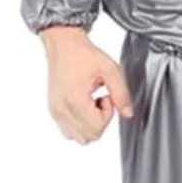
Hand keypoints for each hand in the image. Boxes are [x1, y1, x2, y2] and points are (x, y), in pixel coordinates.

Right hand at [39, 26, 133, 143]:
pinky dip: (79, 123)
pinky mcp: (53, 110)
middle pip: (89, 137)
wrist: (63, 45)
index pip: (96, 128)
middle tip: (101, 99)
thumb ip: (122, 94)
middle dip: (100, 121)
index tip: (107, 97)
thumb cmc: (82, 54)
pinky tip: (84, 105)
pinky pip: (69, 130)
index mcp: (75, 100)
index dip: (108, 115)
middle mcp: (61, 110)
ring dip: (90, 124)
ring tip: (92, 103)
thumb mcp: (111, 70)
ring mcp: (55, 112)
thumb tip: (128, 113)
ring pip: (78, 137)